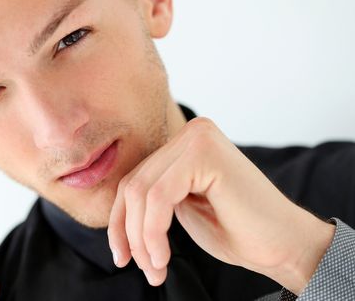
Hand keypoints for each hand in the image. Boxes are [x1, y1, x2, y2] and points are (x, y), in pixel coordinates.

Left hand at [108, 117, 334, 294]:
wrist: (285, 245)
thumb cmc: (237, 231)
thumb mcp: (180, 210)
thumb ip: (152, 199)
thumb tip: (116, 212)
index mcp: (184, 145)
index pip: (134, 180)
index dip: (120, 222)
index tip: (122, 256)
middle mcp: (191, 133)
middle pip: (133, 185)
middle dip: (130, 233)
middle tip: (144, 269)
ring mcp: (198, 139)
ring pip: (141, 192)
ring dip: (142, 238)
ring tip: (156, 269)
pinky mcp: (204, 153)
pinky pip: (158, 196)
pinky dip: (153, 232)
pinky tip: (163, 257)